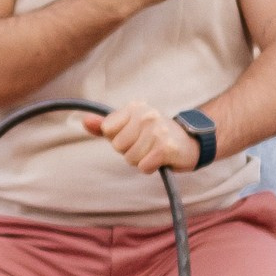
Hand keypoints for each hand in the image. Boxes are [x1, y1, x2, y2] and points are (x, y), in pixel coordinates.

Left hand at [82, 103, 201, 174]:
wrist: (190, 143)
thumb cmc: (155, 135)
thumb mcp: (129, 126)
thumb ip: (105, 125)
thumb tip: (84, 121)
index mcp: (135, 107)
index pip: (107, 130)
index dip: (117, 138)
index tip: (133, 135)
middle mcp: (146, 115)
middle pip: (118, 146)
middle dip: (129, 151)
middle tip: (146, 145)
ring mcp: (157, 130)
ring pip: (130, 158)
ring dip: (141, 160)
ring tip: (153, 151)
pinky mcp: (165, 148)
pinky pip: (143, 167)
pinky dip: (150, 167)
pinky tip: (160, 159)